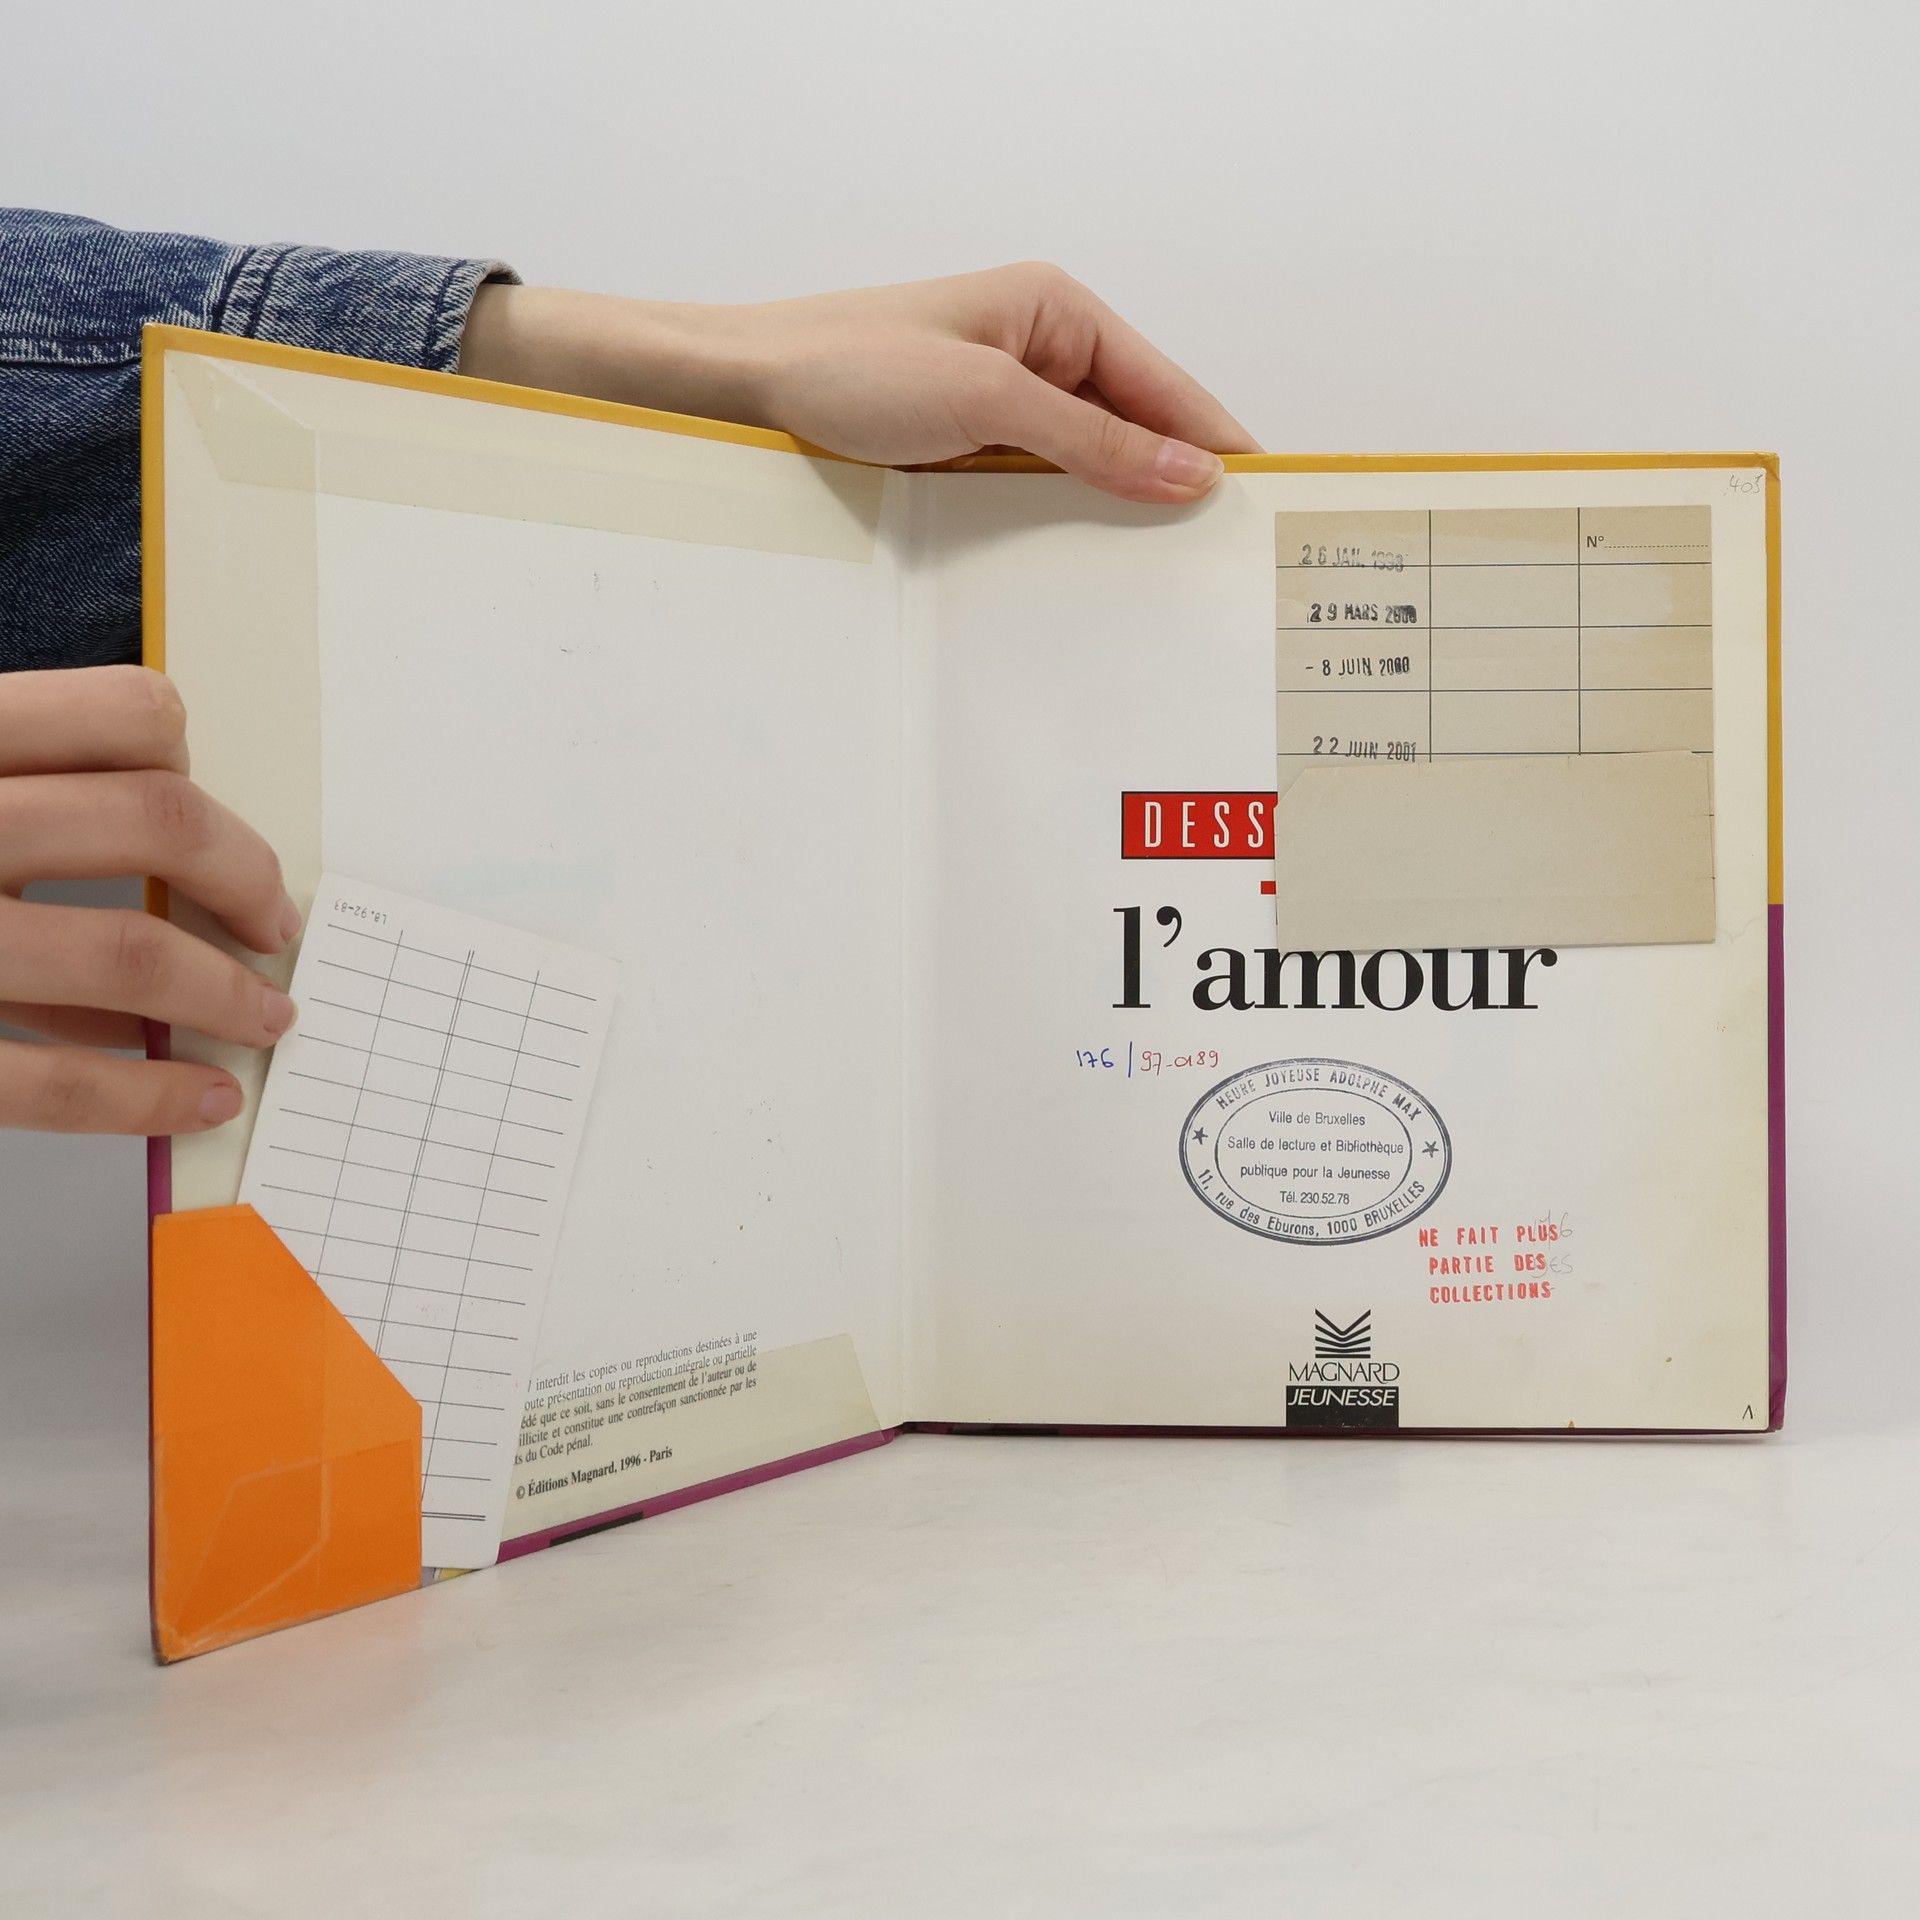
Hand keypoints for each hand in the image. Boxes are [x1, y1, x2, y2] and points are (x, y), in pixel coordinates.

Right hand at [0, 667, 300, 1134]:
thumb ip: (2, 779)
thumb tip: (150, 819)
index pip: (125, 714)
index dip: (196, 766)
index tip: (217, 820)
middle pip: (156, 822)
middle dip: (247, 879)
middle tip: (274, 925)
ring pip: (125, 951)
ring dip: (225, 993)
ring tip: (266, 1019)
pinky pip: (49, 1079)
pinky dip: (146, 1094)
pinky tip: (198, 1097)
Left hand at [458, 262, 1259, 505]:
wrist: (742, 393)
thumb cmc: (850, 368)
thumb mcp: (988, 399)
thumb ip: (1094, 440)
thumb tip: (1190, 474)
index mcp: (1058, 313)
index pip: (1168, 389)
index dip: (1217, 449)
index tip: (1264, 510)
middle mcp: (1039, 356)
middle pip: (1135, 434)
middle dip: (1170, 494)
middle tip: (1215, 570)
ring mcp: (1001, 410)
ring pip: (1086, 472)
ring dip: (1112, 519)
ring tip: (1159, 585)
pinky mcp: (966, 454)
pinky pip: (1036, 495)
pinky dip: (1059, 529)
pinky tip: (1080, 574)